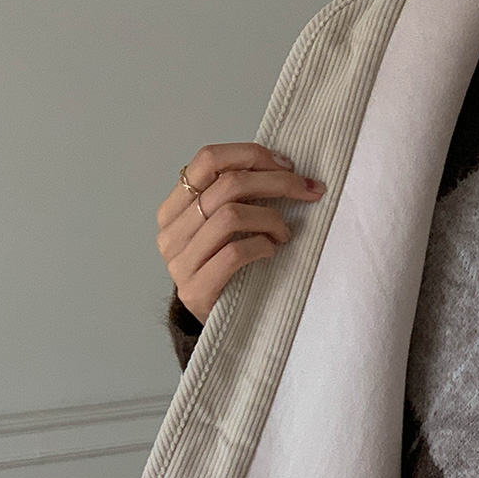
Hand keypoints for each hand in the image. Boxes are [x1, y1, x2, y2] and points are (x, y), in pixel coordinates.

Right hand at [156, 143, 324, 324]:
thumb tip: (283, 165)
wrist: (215, 322)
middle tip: (307, 191)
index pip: (208, 159)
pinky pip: (234, 253)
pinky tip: (271, 251)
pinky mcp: (195, 290)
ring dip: (271, 218)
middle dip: (277, 182)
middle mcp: (172, 231)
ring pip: (231, 215)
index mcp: (174, 206)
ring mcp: (180, 262)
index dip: (251, 155)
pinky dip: (262, 246)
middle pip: (227, 184)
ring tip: (285, 232)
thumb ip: (235, 195)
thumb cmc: (225, 267)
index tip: (287, 165)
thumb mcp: (223, 225)